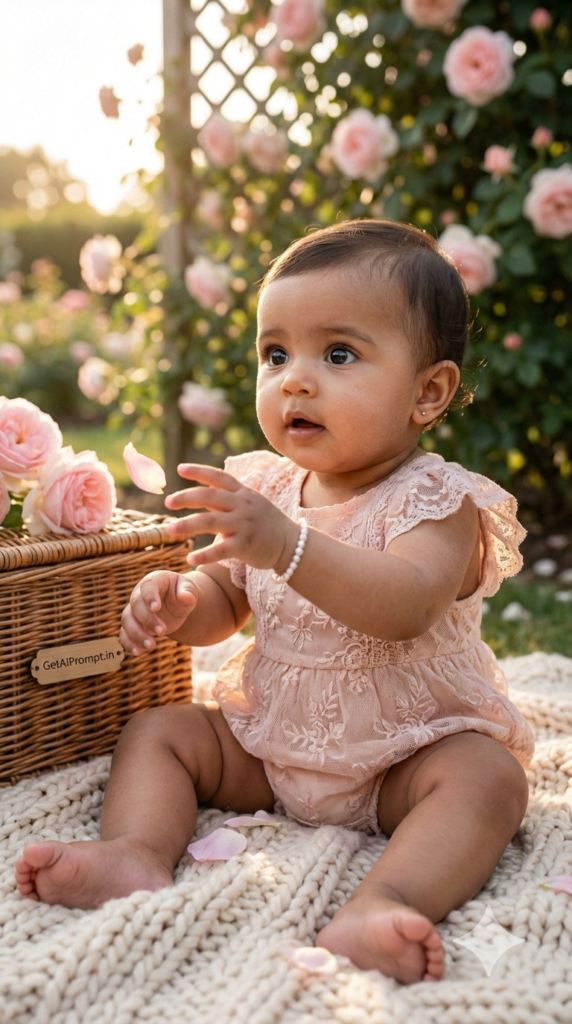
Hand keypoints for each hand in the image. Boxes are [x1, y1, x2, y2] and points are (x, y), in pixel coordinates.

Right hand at [119, 570, 198, 655]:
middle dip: (147, 619)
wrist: (177, 605)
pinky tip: (138, 652)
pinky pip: (124, 633)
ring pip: (127, 620)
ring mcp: (134, 610)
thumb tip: (187, 598)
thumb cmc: (182, 594)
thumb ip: (188, 592)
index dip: (150, 596)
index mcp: (154, 581)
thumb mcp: (189, 590)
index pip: (148, 586)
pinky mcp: (134, 625)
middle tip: (162, 632)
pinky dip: (128, 643)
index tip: (156, 608)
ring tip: (151, 646)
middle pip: (136, 605)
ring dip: (136, 634)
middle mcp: (139, 594)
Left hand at [165, 463, 298, 572]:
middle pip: (210, 497)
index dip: (199, 472)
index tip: (179, 469)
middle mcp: (243, 506)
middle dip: (186, 498)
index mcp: (243, 493)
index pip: (219, 477)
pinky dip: (204, 554)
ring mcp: (245, 525)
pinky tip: (190, 558)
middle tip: (168, 502)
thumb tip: (198, 494)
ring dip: (188, 525)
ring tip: (170, 530)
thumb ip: (226, 498)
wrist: (292, 544)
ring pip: (211, 522)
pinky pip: (221, 550)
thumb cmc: (266, 523)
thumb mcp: (250, 503)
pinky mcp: (246, 546)